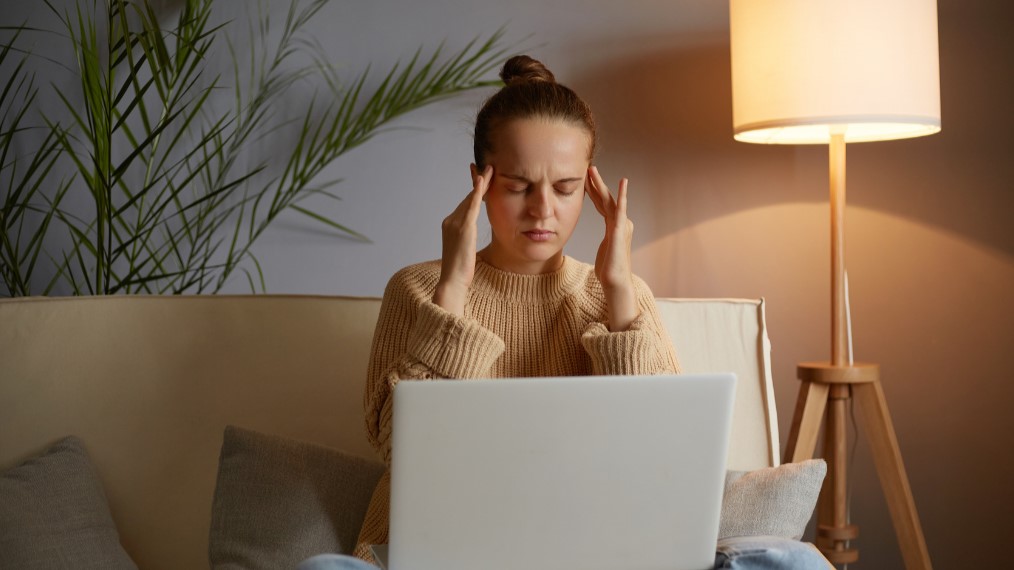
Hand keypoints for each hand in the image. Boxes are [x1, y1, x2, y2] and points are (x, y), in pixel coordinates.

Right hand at [432, 164, 492, 314]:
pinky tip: (483, 180)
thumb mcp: (464, 251)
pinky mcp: (463, 227)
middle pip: (468, 198)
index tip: (480, 178)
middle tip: (487, 167)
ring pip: (470, 198)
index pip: (466, 204)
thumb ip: (467, 239)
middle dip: (478, 182)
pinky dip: (477, 192)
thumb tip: (472, 238)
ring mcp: (455, 223)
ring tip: (490, 169)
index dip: (474, 191)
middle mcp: (450, 220)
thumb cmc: (460, 271)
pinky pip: (472, 205)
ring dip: (481, 183)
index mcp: (450, 225)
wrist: (452, 282)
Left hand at [585, 165, 637, 330]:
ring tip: (593, 170)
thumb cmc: (608, 270)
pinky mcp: (620, 229)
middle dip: (596, 183)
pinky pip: (620, 209)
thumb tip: (604, 243)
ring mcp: (621, 225)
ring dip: (601, 184)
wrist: (615, 281)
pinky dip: (622, 195)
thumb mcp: (604, 251)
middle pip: (606, 198)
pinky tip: (623, 182)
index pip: (602, 204)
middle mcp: (620, 223)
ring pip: (609, 200)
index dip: (594, 192)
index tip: (585, 179)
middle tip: (588, 167)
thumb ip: (605, 242)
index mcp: (614, 226)